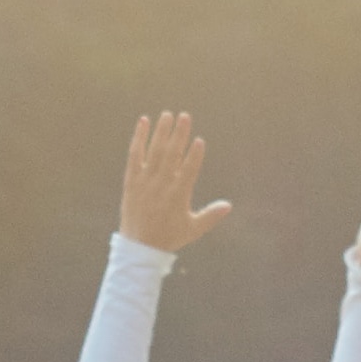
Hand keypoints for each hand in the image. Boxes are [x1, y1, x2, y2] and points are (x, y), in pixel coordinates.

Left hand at [117, 110, 230, 253]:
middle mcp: (161, 185)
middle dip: (179, 134)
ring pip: (154, 151)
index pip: (189, 170)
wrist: (139, 246)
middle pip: (171, 155)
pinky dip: (139, 138)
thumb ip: (211, 215)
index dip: (194, 155)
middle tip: (185, 116)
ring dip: (161, 132)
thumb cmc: (169, 237)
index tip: (199, 141)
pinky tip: (144, 122)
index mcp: (178, 196)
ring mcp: (145, 181)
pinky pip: (135, 155)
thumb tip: (228, 205)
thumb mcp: (193, 228)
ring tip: (167, 115)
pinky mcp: (132, 180)